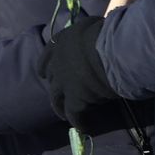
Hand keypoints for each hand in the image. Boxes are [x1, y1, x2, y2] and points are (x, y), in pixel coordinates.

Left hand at [43, 11, 121, 130]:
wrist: (110, 50)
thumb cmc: (107, 32)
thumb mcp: (91, 26)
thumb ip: (87, 35)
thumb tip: (95, 35)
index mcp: (61, 43)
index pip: (45, 56)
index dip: (45, 66)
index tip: (43, 73)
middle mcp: (57, 63)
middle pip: (52, 80)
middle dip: (56, 87)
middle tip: (62, 95)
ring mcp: (64, 83)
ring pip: (57, 100)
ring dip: (61, 108)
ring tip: (65, 116)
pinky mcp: (75, 99)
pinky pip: (74, 114)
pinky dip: (78, 122)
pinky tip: (84, 127)